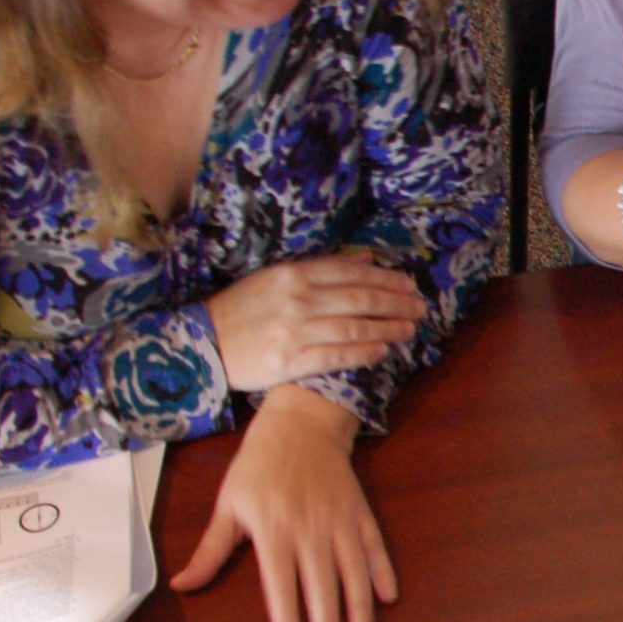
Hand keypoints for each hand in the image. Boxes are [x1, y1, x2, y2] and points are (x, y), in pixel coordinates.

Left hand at [169, 387, 397, 621]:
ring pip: (354, 572)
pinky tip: (388, 597)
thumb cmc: (257, 467)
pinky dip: (383, 572)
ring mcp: (339, 521)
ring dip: (360, 608)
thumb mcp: (227, 505)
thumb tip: (180, 586)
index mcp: (273, 531)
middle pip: (322, 587)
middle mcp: (309, 530)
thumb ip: (210, 551)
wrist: (300, 424)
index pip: (281, 587)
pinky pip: (374, 547)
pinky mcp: (359, 512)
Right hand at [202, 253, 426, 392]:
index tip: (409, 285)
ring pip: (355, 327)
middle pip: (360, 299)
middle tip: (420, 308)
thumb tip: (366, 259)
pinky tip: (383, 351)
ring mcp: (295, 331)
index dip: (386, 279)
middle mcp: (298, 299)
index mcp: (294, 274)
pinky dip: (364, 353)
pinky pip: (337, 356)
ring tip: (409, 329)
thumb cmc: (242, 309)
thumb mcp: (276, 278)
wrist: (202, 344)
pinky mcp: (290, 361)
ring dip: (388, 328)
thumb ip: (321, 268)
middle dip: (396, 303)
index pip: (352, 273)